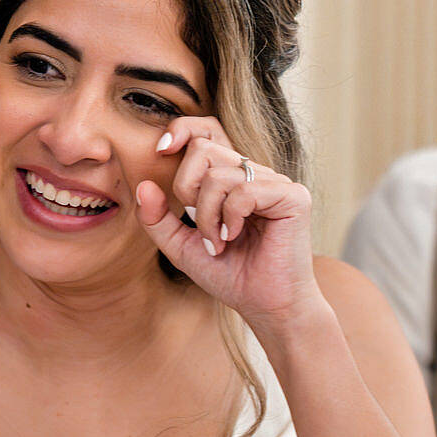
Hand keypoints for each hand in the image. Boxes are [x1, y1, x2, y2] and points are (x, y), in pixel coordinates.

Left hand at [134, 116, 320, 334]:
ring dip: (207, 215)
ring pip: (218, 174)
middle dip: (188, 190)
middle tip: (201, 227)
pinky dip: (230, 218)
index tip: (160, 150)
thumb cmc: (231, 277)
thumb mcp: (182, 247)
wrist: (266, 307)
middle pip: (204, 149)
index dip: (182, 130)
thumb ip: (158, 219)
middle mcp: (255, 174)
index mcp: (232, 178)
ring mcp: (276, 182)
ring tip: (218, 242)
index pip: (207, 130)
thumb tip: (143, 184)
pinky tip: (235, 237)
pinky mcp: (293, 196)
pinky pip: (244, 190)